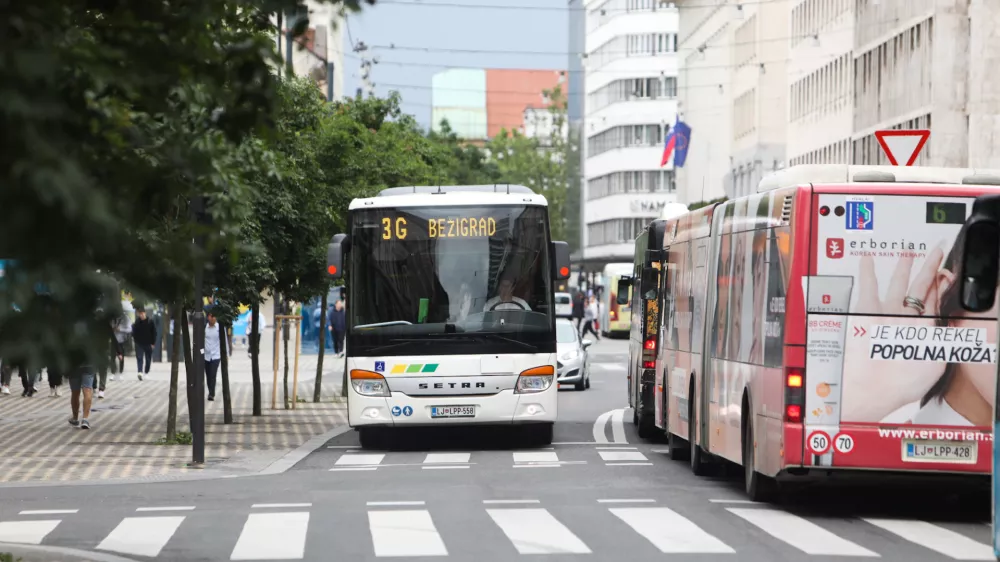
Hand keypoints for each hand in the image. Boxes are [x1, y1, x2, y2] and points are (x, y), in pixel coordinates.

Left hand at [839, 246, 947, 421]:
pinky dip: (867, 273)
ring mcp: (888, 313)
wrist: (874, 388)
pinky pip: (867, 287)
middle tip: (936, 253)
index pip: (935, 301)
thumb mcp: (934, 366)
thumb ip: (940, 346)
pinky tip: (867, 260)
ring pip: (899, 284)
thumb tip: (944, 335)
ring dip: (904, 267)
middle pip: (922, 287)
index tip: (944, 274)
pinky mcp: (866, 313)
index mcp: (926, 329)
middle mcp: (909, 317)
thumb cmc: (901, 384)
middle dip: (930, 268)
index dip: (940, 285)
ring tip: (908, 254)